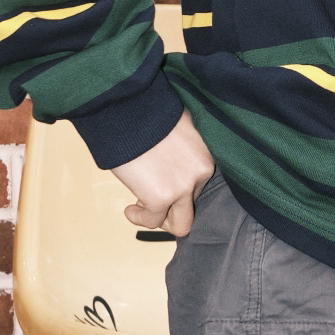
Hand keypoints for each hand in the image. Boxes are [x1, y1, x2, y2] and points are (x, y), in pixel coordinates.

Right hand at [113, 114, 216, 236]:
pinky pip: (153, 221)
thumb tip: (170, 162)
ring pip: (181, 224)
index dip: (178, 186)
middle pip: (192, 205)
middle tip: (149, 194)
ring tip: (141, 205)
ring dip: (160, 218)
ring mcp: (183, 187)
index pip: (199, 185)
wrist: (128, 110)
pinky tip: (130, 209)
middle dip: (170, 205)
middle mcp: (201, 173)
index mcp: (206, 155)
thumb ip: (183, 148)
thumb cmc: (145, 113)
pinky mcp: (161, 197)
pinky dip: (140, 218)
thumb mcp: (177, 127)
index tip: (159, 180)